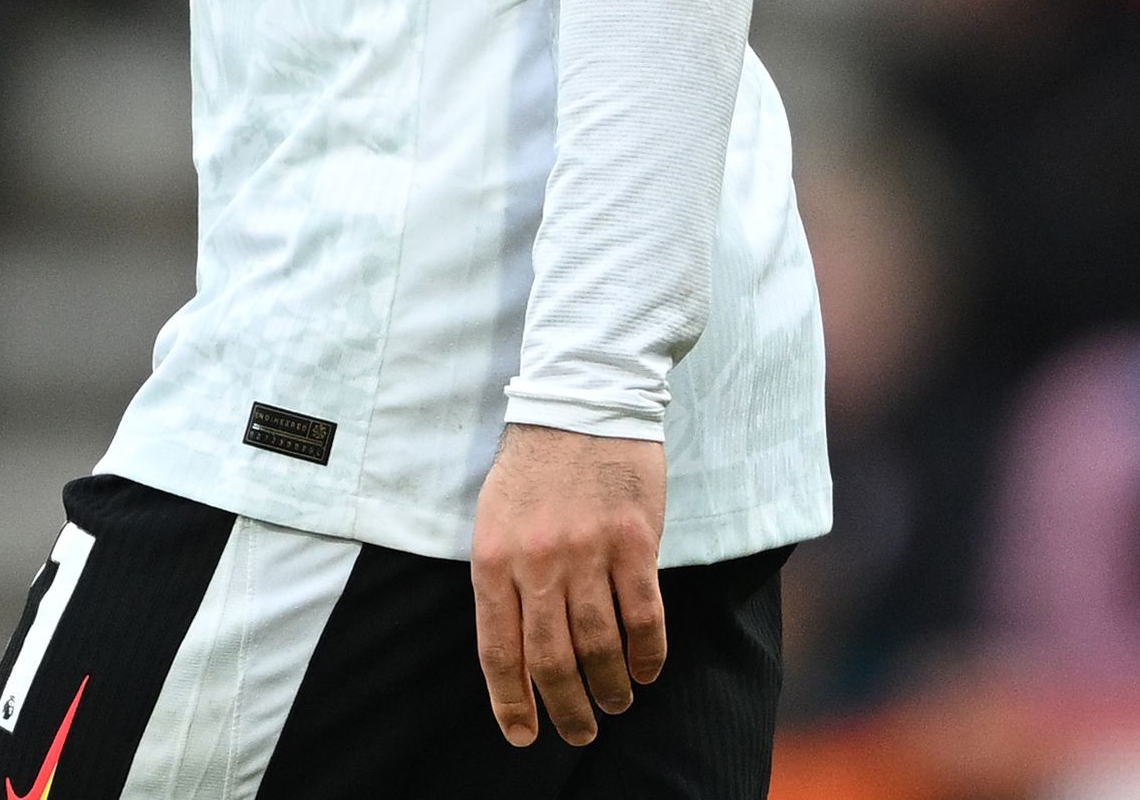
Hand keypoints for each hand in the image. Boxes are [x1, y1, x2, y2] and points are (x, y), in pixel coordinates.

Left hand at [470, 424, 663, 748]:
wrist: (580, 404)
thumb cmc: (534, 468)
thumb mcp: (494, 520)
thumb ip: (502, 580)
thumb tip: (513, 650)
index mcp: (492, 559)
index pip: (498, 649)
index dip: (510, 700)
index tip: (523, 734)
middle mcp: (536, 562)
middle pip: (550, 658)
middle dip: (566, 707)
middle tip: (580, 732)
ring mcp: (586, 553)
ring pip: (598, 646)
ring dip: (610, 688)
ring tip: (616, 704)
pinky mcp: (633, 543)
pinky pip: (643, 617)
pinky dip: (647, 655)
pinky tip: (647, 671)